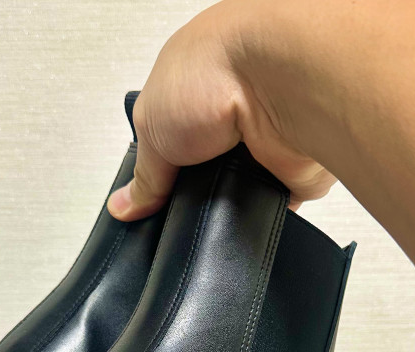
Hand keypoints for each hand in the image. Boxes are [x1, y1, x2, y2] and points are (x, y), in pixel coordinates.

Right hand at [107, 0, 335, 221]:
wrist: (281, 82)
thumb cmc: (216, 72)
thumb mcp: (151, 126)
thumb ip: (143, 174)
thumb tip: (126, 205)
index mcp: (192, 94)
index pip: (169, 146)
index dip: (157, 174)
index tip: (148, 199)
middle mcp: (228, 118)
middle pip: (199, 177)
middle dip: (187, 194)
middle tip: (178, 198)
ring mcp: (259, 148)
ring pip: (230, 197)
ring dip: (219, 204)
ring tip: (210, 195)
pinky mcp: (288, 175)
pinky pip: (264, 211)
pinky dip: (252, 216)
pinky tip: (242, 205)